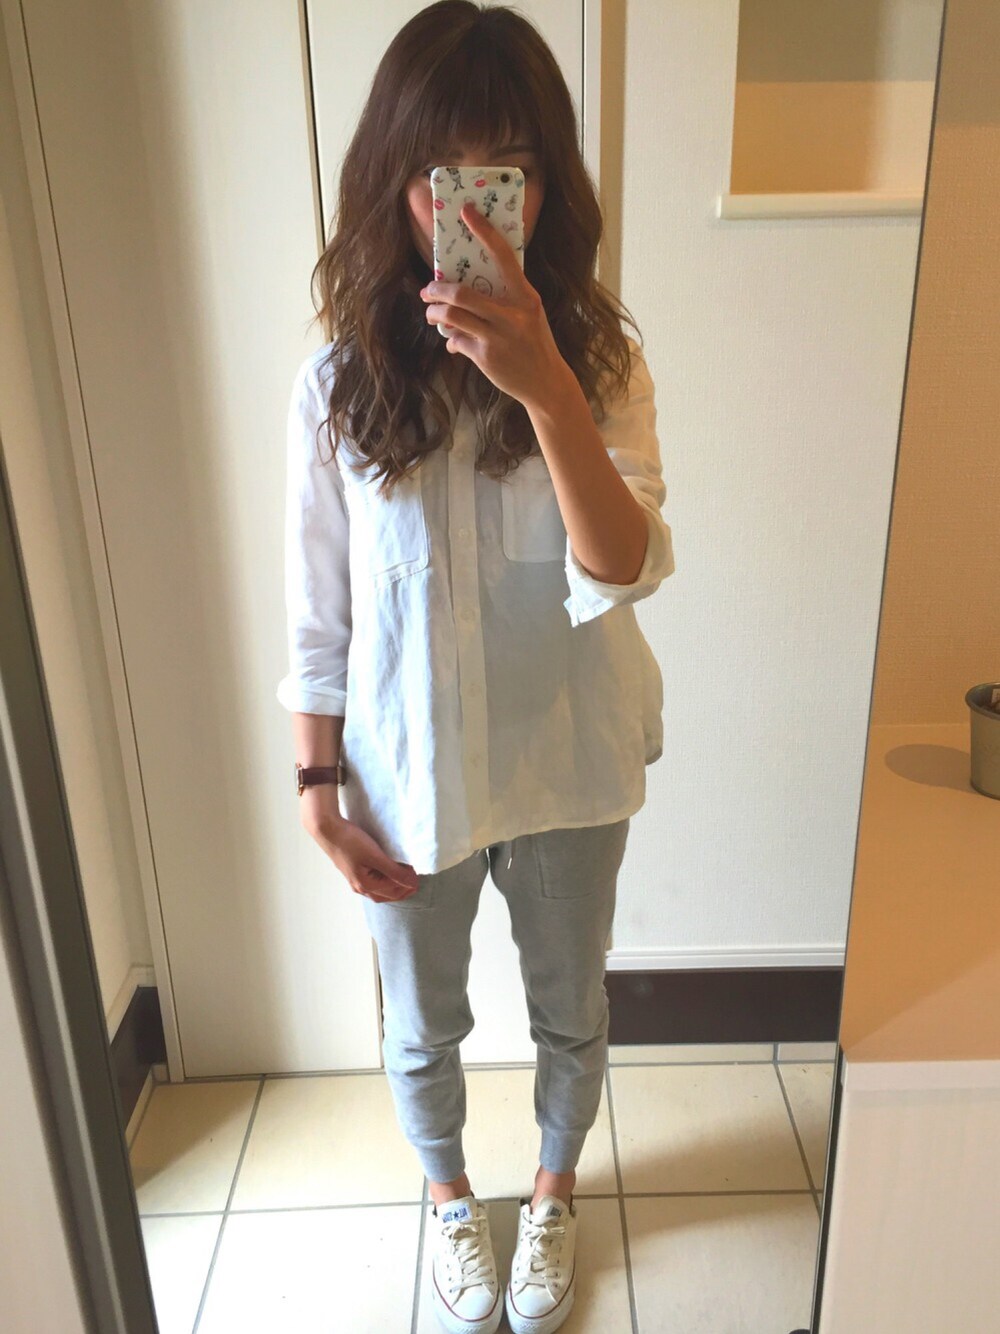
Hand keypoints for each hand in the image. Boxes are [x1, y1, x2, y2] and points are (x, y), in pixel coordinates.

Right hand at [303, 811, 421, 903]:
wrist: (328, 829)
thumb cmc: (351, 841)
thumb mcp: (376, 856)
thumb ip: (394, 871)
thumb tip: (411, 883)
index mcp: (366, 885)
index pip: (394, 891)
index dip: (408, 885)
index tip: (419, 875)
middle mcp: (359, 886)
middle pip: (387, 894)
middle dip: (402, 890)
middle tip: (416, 881)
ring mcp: (354, 880)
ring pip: (379, 890)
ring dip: (393, 886)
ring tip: (405, 878)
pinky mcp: (353, 871)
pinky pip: (372, 882)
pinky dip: (384, 881)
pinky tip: (387, 873)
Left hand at [419, 202, 568, 409]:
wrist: (546, 383)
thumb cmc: (535, 343)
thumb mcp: (530, 315)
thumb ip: (507, 299)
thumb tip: (471, 288)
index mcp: (526, 297)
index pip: (504, 256)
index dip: (483, 231)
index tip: (466, 212)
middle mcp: (513, 314)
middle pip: (461, 293)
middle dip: (436, 290)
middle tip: (427, 290)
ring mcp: (498, 337)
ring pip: (452, 316)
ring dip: (435, 313)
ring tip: (431, 313)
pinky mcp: (486, 357)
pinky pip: (456, 341)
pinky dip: (450, 340)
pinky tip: (453, 342)